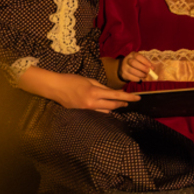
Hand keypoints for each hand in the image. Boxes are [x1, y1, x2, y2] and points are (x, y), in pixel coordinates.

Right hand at [18, 68, 139, 112]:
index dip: (128, 97)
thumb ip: (102, 87)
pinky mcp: (82, 113)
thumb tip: (112, 92)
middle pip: (112, 106)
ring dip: (114, 107)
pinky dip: (104, 110)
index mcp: (94, 92)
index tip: (138, 98)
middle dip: (123, 103)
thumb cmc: (71, 80)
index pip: (116, 96)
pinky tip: (107, 107)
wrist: (55, 87)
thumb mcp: (89, 80)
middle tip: (130, 101)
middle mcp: (91, 103)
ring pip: (106, 111)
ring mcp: (86, 110)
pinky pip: (97, 113)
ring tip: (120, 104)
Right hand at [119, 52, 152, 81]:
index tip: (151, 66)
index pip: (138, 56)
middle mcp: (127, 59)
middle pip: (133, 62)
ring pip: (131, 70)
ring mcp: (124, 67)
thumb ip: (146, 63)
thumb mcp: (140, 60)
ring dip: (140, 74)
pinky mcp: (123, 74)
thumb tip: (152, 68)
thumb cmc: (136, 63)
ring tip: (145, 76)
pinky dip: (137, 79)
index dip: (145, 61)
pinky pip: (130, 77)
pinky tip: (141, 79)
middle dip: (142, 68)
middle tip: (148, 72)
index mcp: (132, 54)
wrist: (125, 68)